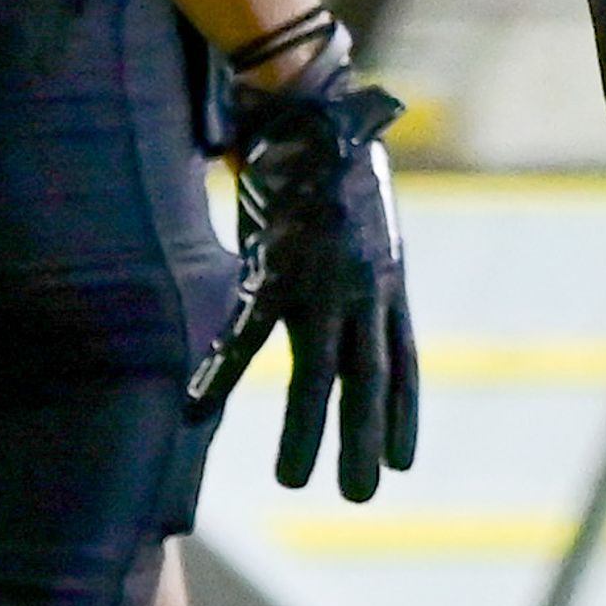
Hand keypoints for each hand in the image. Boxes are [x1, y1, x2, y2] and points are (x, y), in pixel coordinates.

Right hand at [188, 42, 422, 499]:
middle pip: (369, 381)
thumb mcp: (367, 220)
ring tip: (294, 481)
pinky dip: (224, 371)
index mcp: (387, 279)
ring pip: (316, 373)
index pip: (403, 362)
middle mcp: (365, 289)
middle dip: (365, 441)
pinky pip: (247, 331)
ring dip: (304, 431)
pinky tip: (202, 407)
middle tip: (361, 496)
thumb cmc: (337, 159)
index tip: (403, 461)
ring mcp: (322, 280)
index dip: (403, 414)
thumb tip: (359, 291)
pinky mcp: (275, 265)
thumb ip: (363, 264)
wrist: (315, 109)